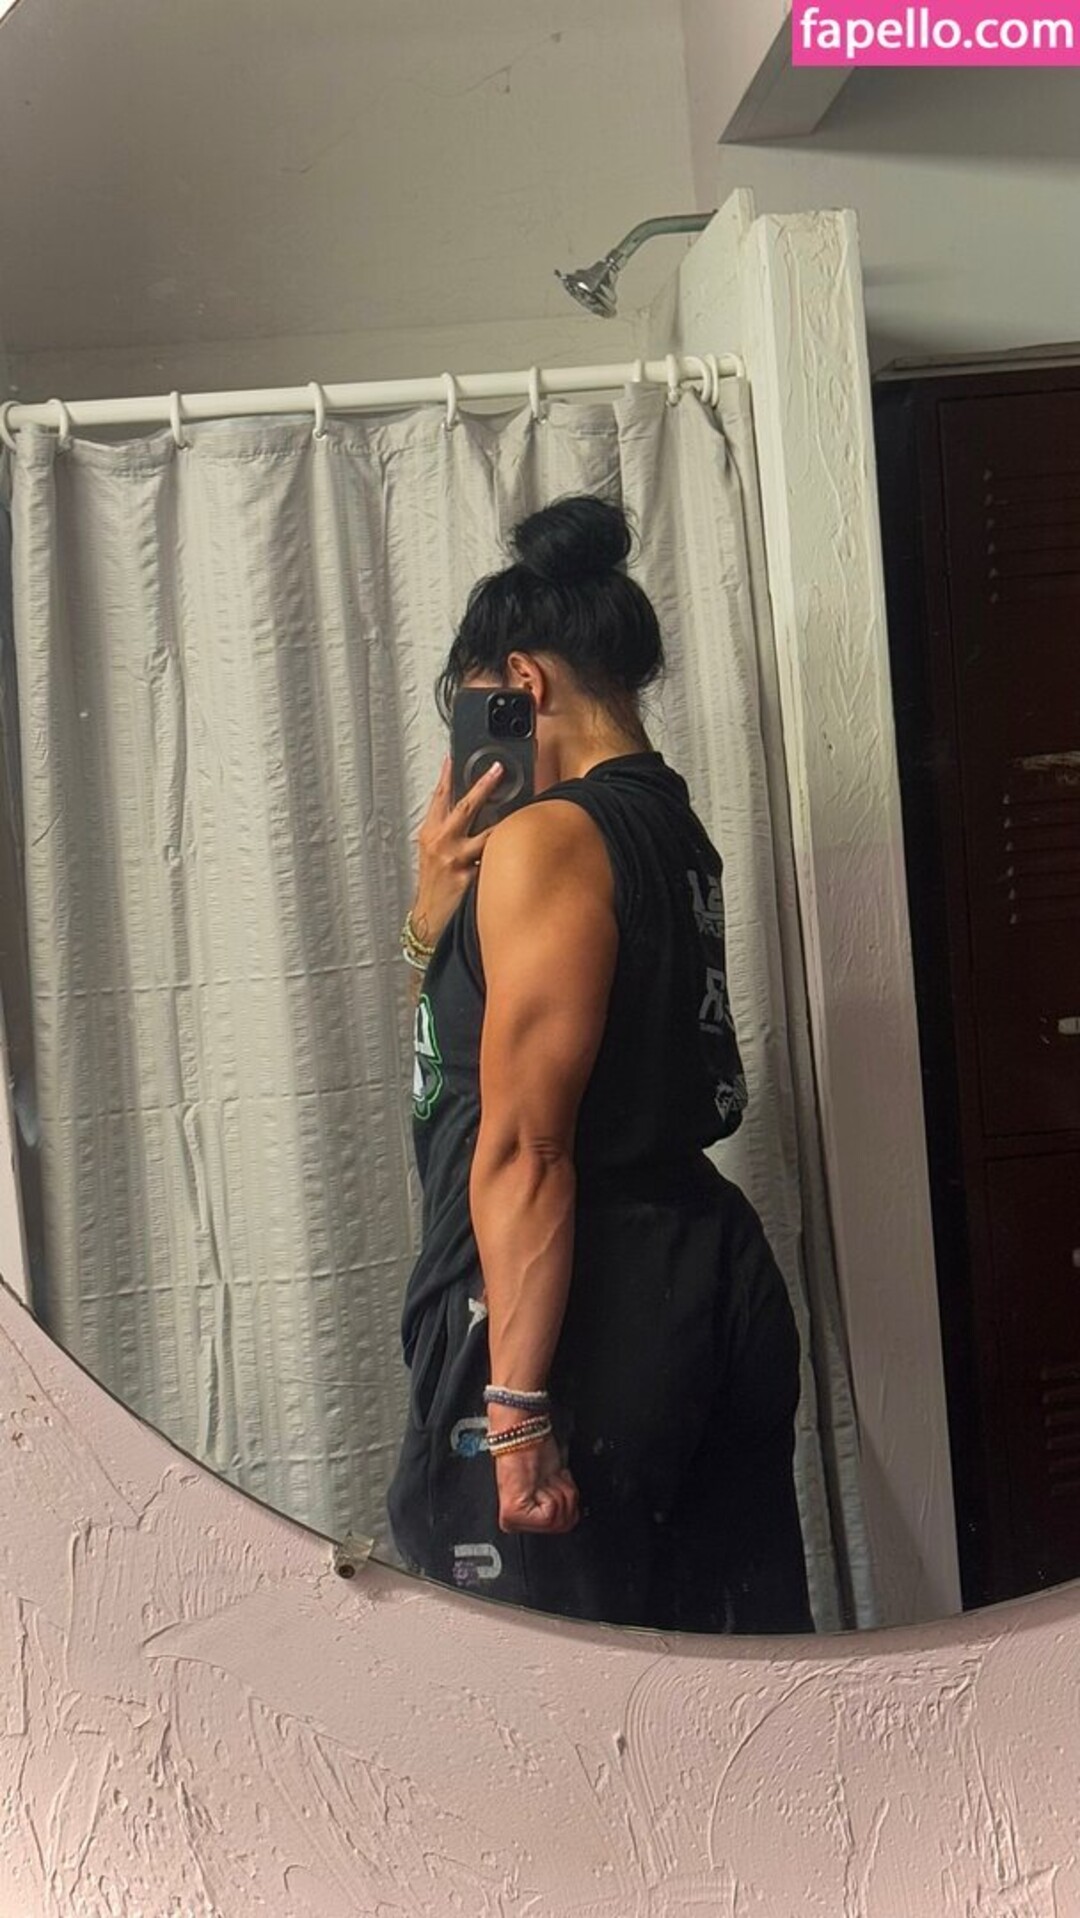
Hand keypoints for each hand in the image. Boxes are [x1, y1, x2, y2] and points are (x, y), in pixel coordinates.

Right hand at [410, 756, 504, 950]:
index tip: (453, 757)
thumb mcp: (433, 854)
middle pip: (465, 806)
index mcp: (431, 834)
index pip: (439, 798)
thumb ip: (450, 833)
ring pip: (489, 833)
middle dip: (483, 785)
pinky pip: (497, 860)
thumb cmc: (435, 887)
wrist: (429, 922)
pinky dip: (509, 856)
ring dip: (507, 824)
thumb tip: (473, 812)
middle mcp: (442, 843)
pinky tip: (523, 853)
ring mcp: (456, 860)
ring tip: (526, 811)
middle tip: (498, 769)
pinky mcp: (470, 878)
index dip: (446, 776)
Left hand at [493, 1435, 579, 1535]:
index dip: (568, 1501)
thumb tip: (572, 1516)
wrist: (523, 1435)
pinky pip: (550, 1513)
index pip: (564, 1526)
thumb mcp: (551, 1485)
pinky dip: (555, 1489)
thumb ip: (557, 1508)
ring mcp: (513, 1519)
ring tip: (545, 1478)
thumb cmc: (536, 1452)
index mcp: (522, 1520)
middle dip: (565, 1498)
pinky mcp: (514, 1512)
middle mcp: (515, 1523)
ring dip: (561, 1491)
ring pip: (559, 1519)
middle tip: (550, 1482)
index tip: (554, 1485)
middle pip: (564, 1525)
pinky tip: (542, 1479)